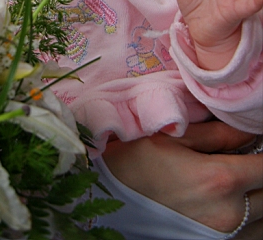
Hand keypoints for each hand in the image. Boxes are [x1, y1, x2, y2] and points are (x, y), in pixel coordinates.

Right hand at [103, 121, 262, 235]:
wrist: (109, 200)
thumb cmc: (137, 162)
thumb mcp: (174, 137)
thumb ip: (217, 133)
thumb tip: (248, 129)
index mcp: (220, 179)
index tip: (256, 140)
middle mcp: (230, 213)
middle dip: (259, 170)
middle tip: (244, 155)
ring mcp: (226, 236)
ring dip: (258, 193)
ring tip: (239, 177)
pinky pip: (253, 232)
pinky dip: (253, 216)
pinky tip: (234, 200)